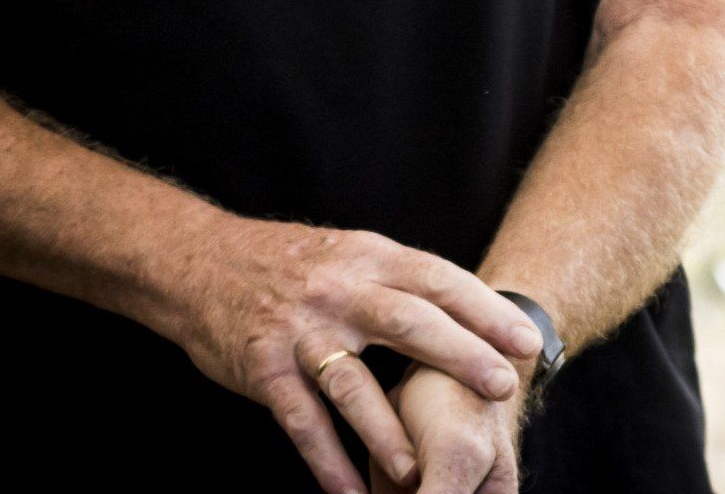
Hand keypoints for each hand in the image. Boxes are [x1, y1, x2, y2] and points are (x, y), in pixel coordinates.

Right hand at [162, 215, 541, 493]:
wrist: (202, 262)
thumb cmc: (291, 264)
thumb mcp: (349, 253)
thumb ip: (398, 281)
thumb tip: (467, 312)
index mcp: (367, 256)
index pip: (436, 278)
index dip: (482, 309)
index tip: (523, 339)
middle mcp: (338, 289)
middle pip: (408, 321)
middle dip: (460, 355)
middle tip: (502, 387)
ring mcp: (299, 331)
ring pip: (351, 382)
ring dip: (387, 431)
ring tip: (418, 471)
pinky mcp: (263, 369)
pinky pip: (301, 421)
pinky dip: (327, 461)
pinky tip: (350, 493)